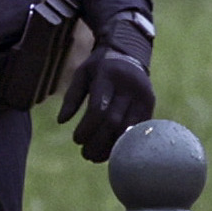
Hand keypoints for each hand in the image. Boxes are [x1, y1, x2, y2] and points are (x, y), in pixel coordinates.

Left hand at [60, 46, 153, 161]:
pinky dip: (124, 141)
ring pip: (128, 128)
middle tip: (85, 154)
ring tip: (96, 157)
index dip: (87, 128)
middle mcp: (129, 87)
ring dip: (111, 146)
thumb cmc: (100, 66)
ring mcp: (143, 96)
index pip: (99, 109)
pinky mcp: (150, 104)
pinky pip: (138, 128)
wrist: (129, 52)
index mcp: (109, 77)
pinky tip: (112, 151)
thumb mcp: (82, 73)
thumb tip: (61, 122)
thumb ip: (72, 96)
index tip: (76, 140)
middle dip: (98, 142)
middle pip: (113, 122)